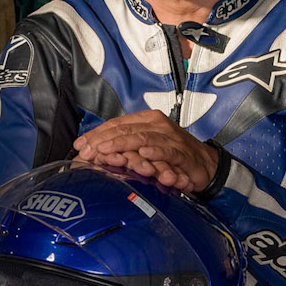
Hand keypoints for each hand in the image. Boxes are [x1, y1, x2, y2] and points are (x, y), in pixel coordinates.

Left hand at [75, 111, 219, 193]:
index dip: (97, 134)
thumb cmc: (172, 156)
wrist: (205, 166)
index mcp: (146, 120)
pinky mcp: (182, 152)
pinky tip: (142, 153)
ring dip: (121, 144)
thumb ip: (125, 147)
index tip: (80, 146)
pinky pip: (166, 150)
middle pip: (125, 129)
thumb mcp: (145, 148)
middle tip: (87, 151)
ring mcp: (170, 136)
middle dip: (103, 140)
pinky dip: (154, 151)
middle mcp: (157, 124)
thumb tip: (95, 151)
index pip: (116, 124)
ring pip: (141, 138)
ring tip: (105, 150)